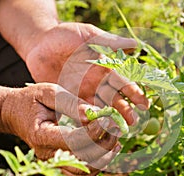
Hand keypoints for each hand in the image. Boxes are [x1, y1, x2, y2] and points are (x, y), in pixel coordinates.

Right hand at [1, 83, 120, 175]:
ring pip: (86, 171)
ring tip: (116, 137)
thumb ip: (70, 103)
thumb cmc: (32, 100)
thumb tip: (92, 115)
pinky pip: (85, 171)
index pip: (73, 141)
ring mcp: (56, 161)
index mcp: (42, 136)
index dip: (94, 132)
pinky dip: (101, 161)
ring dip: (106, 156)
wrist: (15, 113)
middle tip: (115, 125)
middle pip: (83, 159)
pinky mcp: (63, 162)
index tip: (107, 118)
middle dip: (105, 143)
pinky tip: (111, 147)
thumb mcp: (48, 93)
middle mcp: (49, 154)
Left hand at [25, 23, 149, 124]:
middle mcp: (98, 83)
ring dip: (110, 120)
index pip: (124, 82)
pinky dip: (88, 122)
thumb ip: (108, 41)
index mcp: (106, 67)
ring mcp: (84, 93)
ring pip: (101, 109)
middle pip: (115, 99)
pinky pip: (80, 113)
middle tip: (134, 122)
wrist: (38, 44)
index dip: (134, 93)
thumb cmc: (64, 35)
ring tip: (118, 131)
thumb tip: (135, 44)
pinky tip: (94, 131)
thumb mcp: (87, 35)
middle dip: (125, 110)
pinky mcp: (69, 100)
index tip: (145, 104)